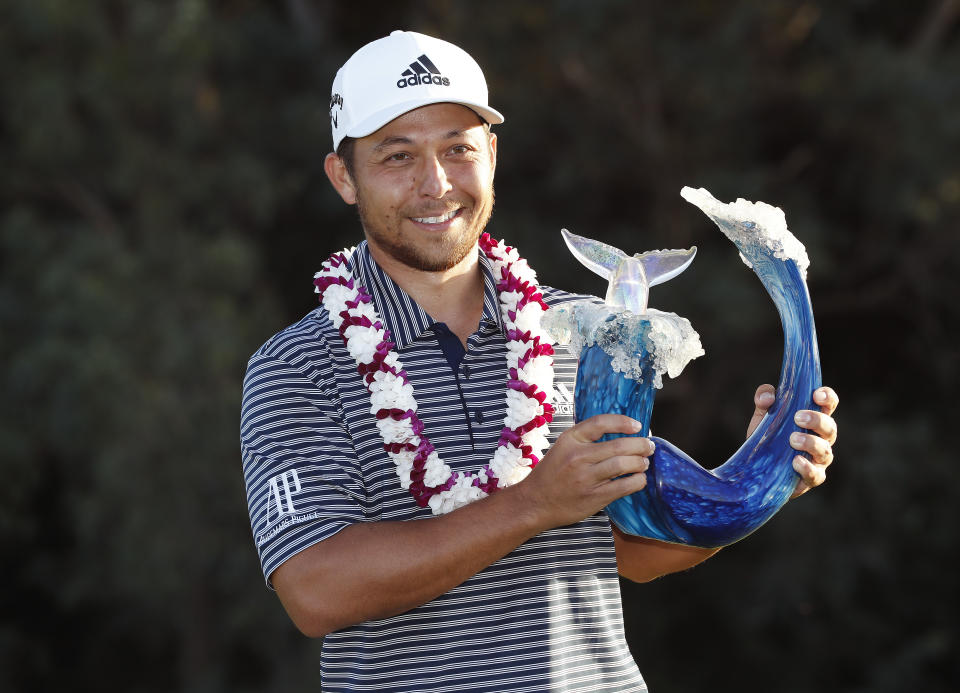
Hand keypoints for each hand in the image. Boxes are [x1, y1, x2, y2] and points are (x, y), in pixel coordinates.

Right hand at [518, 414, 653, 528]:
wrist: (535, 502)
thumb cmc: (551, 473)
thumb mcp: (562, 447)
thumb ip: (585, 438)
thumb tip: (620, 432)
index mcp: (570, 440)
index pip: (601, 423)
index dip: (623, 422)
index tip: (637, 426)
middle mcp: (578, 457)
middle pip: (619, 445)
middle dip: (641, 445)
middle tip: (648, 446)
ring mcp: (586, 478)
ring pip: (624, 465)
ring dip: (641, 463)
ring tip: (644, 463)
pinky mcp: (594, 497)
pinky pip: (624, 486)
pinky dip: (637, 481)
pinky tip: (639, 479)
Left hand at [749, 384, 838, 498]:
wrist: (758, 469)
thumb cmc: (768, 437)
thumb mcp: (763, 416)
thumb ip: (764, 400)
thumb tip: (768, 396)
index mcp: (814, 418)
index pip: (828, 404)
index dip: (827, 397)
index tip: (816, 394)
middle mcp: (822, 438)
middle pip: (830, 427)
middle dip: (817, 420)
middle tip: (798, 417)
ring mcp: (819, 459)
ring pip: (825, 450)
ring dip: (811, 443)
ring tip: (793, 439)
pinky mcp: (812, 477)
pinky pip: (816, 475)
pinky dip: (807, 468)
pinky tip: (796, 461)